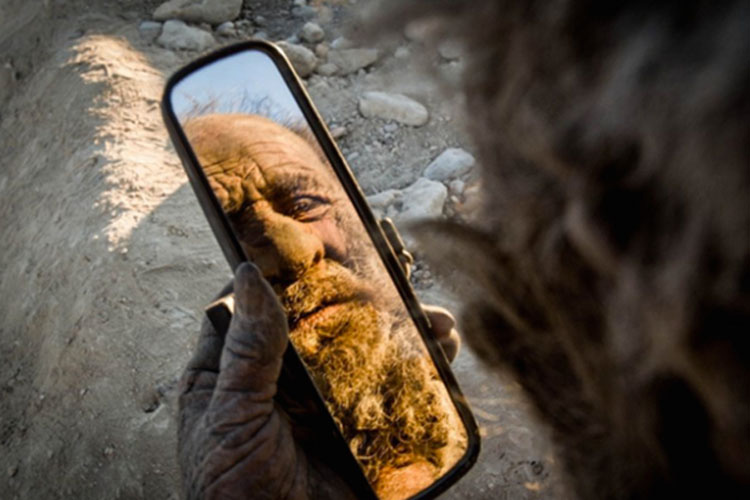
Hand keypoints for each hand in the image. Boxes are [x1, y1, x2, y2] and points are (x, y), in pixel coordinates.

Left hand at [177, 263, 461, 498]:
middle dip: (361, 292)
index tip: (317, 239)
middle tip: (392, 263)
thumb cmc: (232, 493)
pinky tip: (441, 349)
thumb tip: (247, 276)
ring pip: (364, 347)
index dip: (284, 271)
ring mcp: (324, 399)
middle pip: (322, 319)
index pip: (257, 304)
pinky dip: (419, 366)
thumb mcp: (231, 417)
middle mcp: (282, 377)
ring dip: (400, 325)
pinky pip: (390, 385)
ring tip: (431, 315)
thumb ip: (246, 351)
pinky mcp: (358, 423)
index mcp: (235, 369)